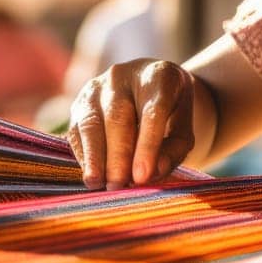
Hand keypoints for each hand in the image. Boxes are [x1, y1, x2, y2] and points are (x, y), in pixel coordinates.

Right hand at [68, 59, 196, 188]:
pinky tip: (92, 174)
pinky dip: (84, 155)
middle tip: (119, 185)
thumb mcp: (184, 129)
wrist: (149, 87)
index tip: (142, 176)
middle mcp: (124, 76)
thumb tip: (148, 175)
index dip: (147, 145)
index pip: (154, 111)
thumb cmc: (171, 113)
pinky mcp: (79, 103)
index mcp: (159, 76)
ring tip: (99, 184)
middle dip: (117, 156)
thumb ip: (173, 151)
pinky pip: (77, 131)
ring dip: (94, 157)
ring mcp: (97, 87)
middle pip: (118, 117)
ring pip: (91, 123)